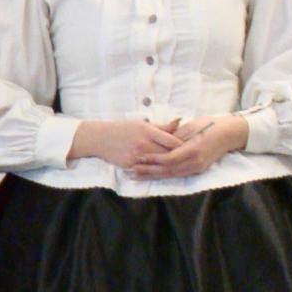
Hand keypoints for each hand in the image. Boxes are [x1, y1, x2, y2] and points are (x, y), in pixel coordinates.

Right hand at [67, 118, 183, 170]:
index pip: (173, 141)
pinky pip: (147, 170)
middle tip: (189, 158)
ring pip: (159, 165)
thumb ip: (162, 127)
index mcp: (148, 131)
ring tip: (178, 165)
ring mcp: (136, 157)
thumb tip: (180, 121)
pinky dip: (154, 170)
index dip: (184, 146)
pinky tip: (162, 170)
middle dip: (179, 157)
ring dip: (169, 165)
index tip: (191, 146)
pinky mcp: (130, 165)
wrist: (100, 138)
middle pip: (168, 155)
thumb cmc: (123, 128)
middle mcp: (143, 145)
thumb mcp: (142, 124)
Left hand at [131, 114, 249, 179]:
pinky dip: (163, 175)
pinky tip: (152, 176)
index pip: (169, 159)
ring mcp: (196, 168)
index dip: (152, 159)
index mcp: (193, 150)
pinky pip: (177, 175)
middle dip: (148, 171)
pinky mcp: (197, 170)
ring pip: (171, 175)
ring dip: (152, 176)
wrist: (230, 134)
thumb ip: (174, 136)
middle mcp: (195, 162)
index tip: (138, 157)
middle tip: (130, 171)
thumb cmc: (210, 125)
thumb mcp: (191, 126)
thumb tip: (156, 141)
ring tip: (136, 176)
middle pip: (167, 170)